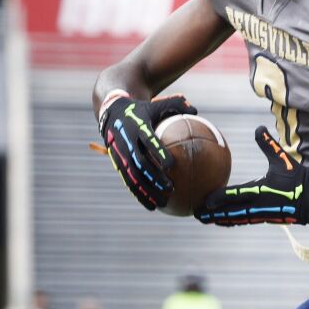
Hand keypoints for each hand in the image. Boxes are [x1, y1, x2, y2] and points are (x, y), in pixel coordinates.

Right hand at [94, 93, 195, 210]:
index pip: (148, 140)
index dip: (158, 152)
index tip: (171, 165)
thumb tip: (196, 111)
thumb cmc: (142, 108)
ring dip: (146, 191)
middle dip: (154, 178)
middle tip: (170, 188)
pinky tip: (151, 206)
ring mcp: (120, 154)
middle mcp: (127, 141)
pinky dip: (139, 194)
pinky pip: (128, 181)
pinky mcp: (117, 163)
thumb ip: (176, 105)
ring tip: (162, 203)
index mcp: (137, 126)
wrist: (111, 111)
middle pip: (140, 163)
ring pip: (133, 176)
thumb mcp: (156, 103)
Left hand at [195, 127, 308, 226]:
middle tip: (197, 215)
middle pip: (231, 212)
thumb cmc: (300, 180)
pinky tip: (224, 220)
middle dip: (213, 214)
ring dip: (220, 219)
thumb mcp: (284, 160)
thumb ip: (269, 144)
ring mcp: (262, 214)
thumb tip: (258, 128)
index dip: (220, 198)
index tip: (206, 201)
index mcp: (262, 191)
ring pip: (236, 218)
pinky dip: (232, 220)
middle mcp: (259, 206)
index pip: (236, 195)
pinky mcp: (266, 218)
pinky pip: (244, 220)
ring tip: (205, 219)